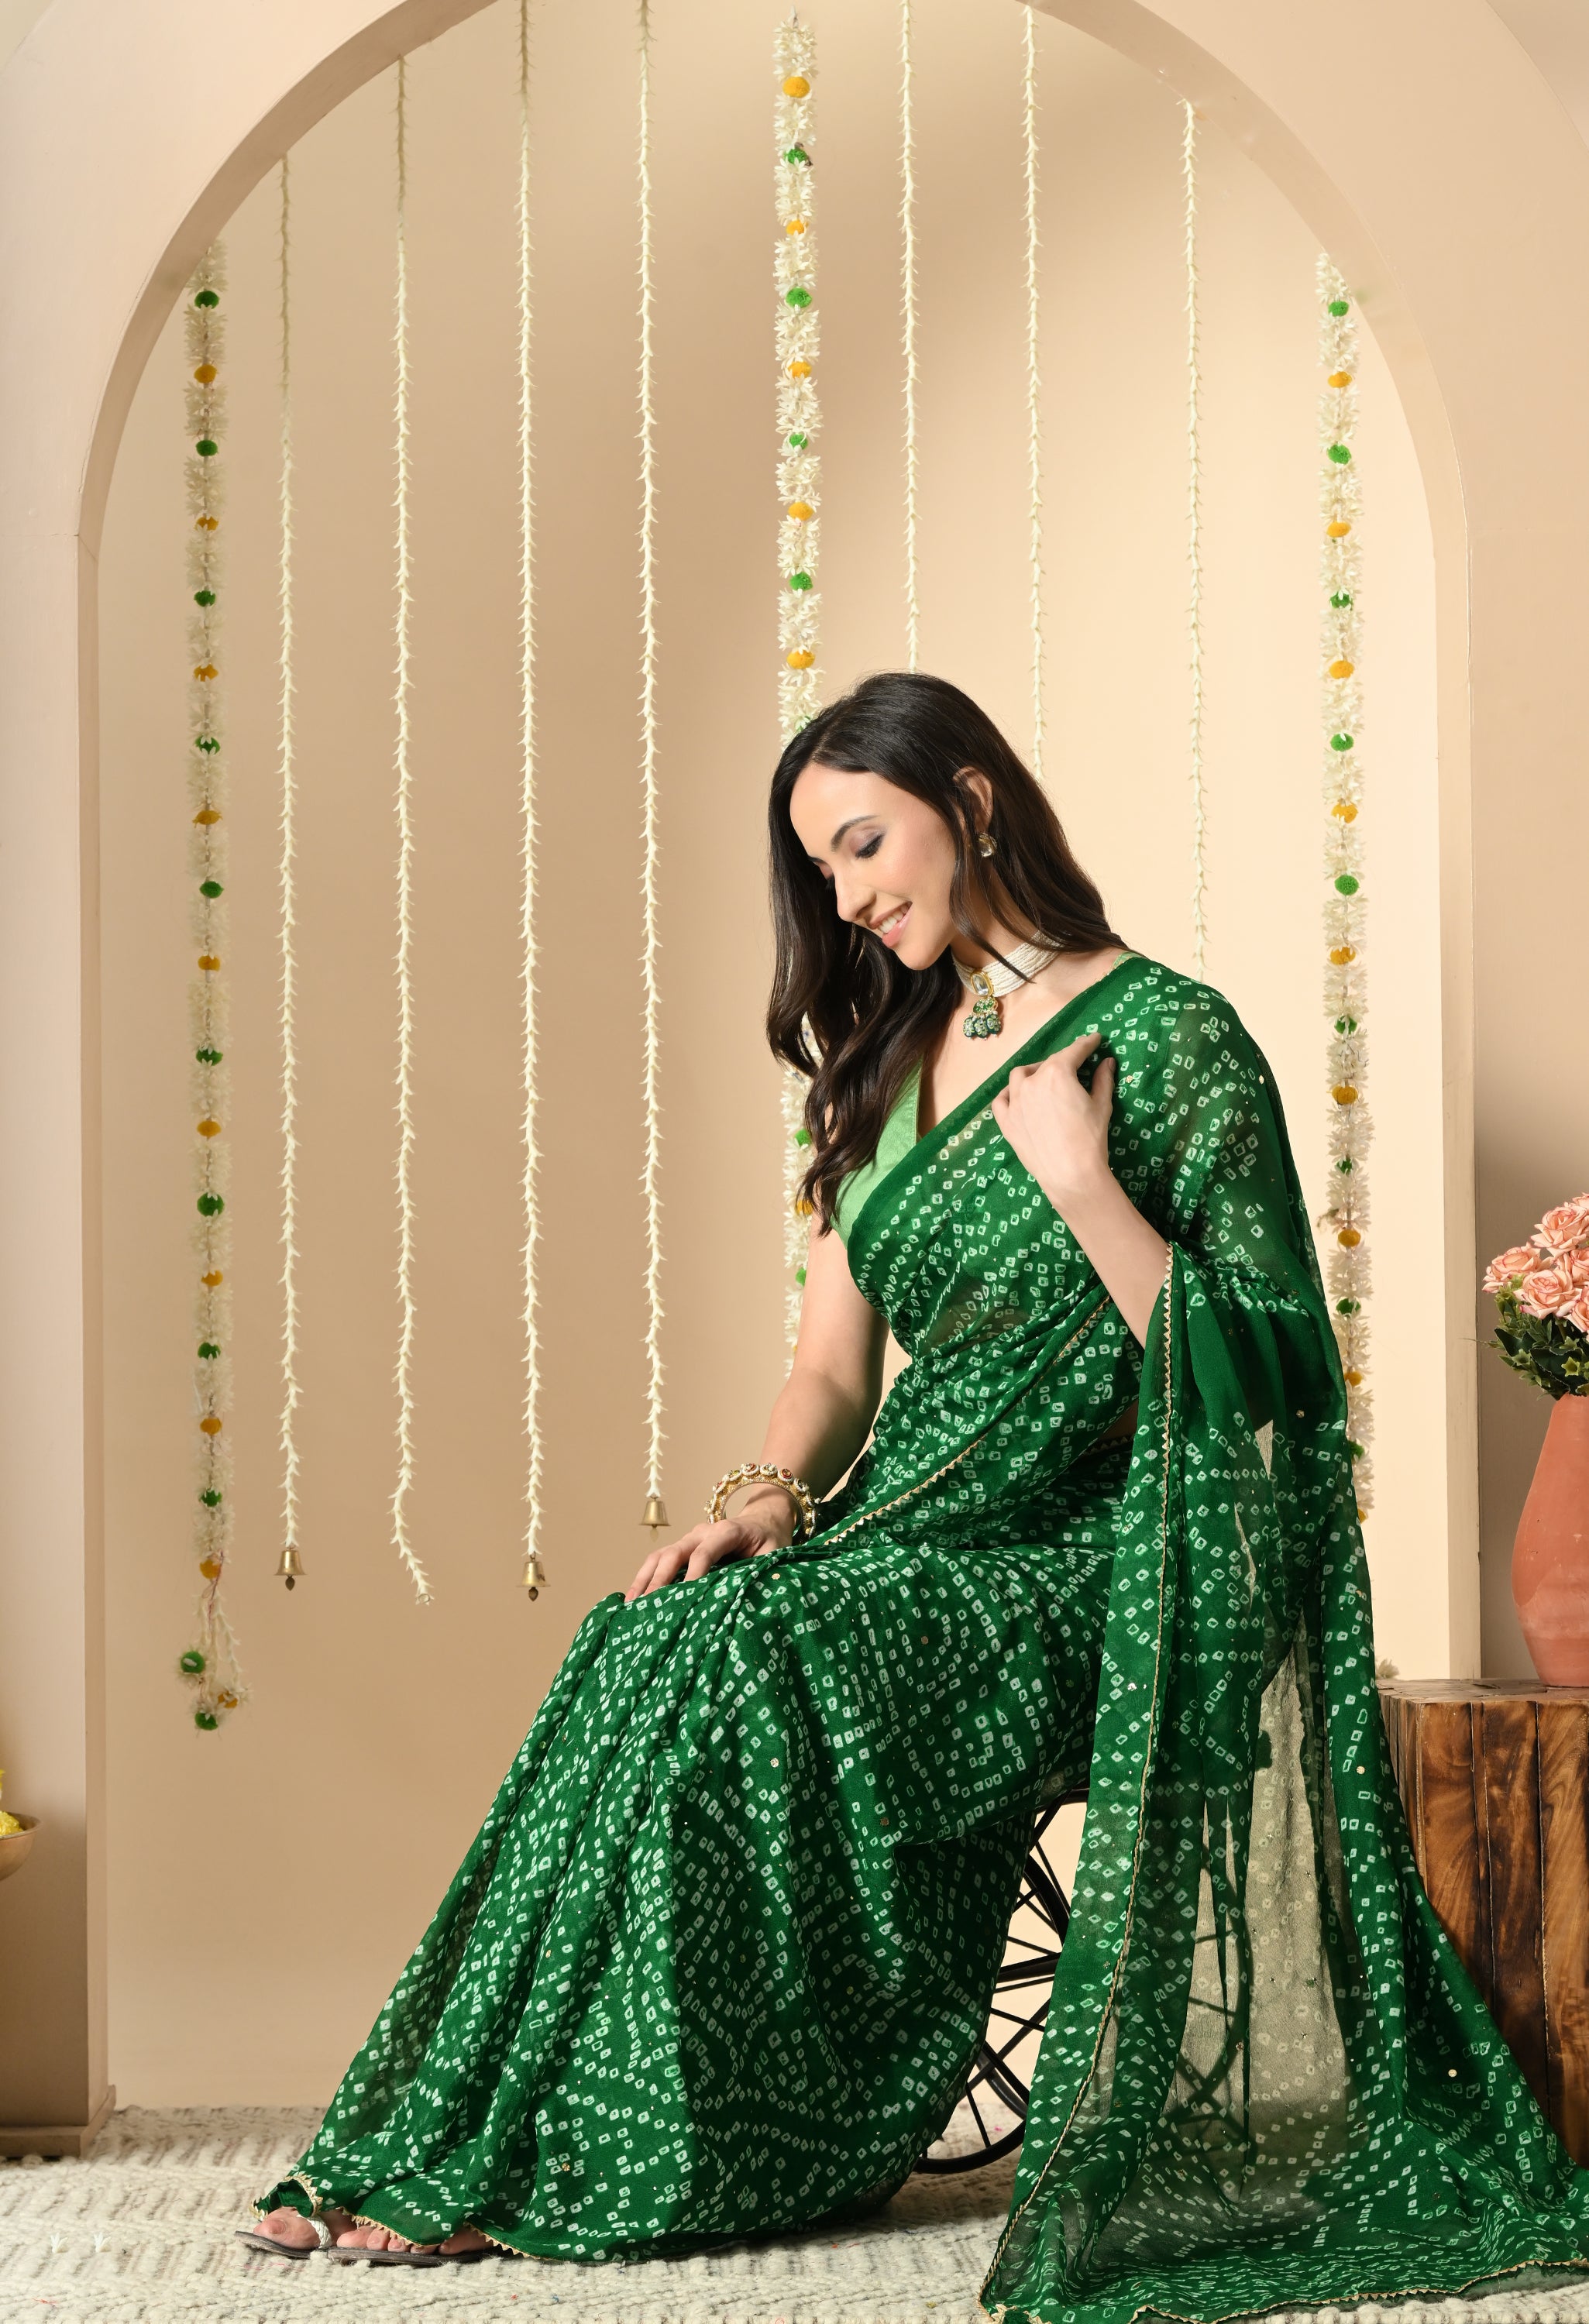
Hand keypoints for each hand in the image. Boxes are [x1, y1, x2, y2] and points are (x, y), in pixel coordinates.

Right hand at [624, 1509, 786, 1601]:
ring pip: (661, 1555)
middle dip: (661, 1579)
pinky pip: (660, 1560)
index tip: (685, 1596)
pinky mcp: (683, 1548)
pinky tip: (636, 1597)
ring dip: (645, 1578)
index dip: (694, 1574)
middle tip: (649, 1605)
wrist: (765, 1519)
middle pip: (675, 1552)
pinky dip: (646, 1577)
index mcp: (728, 1531)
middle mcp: (703, 1532)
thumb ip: (761, 1573)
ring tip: (633, 1604)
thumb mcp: (775, 1556)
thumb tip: (747, 1603)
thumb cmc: (771, 1541)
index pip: (705, 1552)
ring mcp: (690, 1539)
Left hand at [991, 1030, 1115, 1215]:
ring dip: (1033, 1074)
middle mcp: (1031, 1082)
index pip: (1073, 1051)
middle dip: (1061, 1062)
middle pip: (1046, 1064)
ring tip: (1043, 1080)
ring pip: (1019, 1077)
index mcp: (1057, 1073)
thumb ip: (1103, 1079)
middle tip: (1073, 1068)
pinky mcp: (1005, 1121)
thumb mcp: (1102, 1105)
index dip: (1086, 1044)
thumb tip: (1107, 1062)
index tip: (1094, 1040)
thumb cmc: (1090, 1138)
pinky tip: (1019, 1097)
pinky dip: (1009, 1094)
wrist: (1071, 1174)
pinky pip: (1001, 1100)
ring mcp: (1015, 1101)